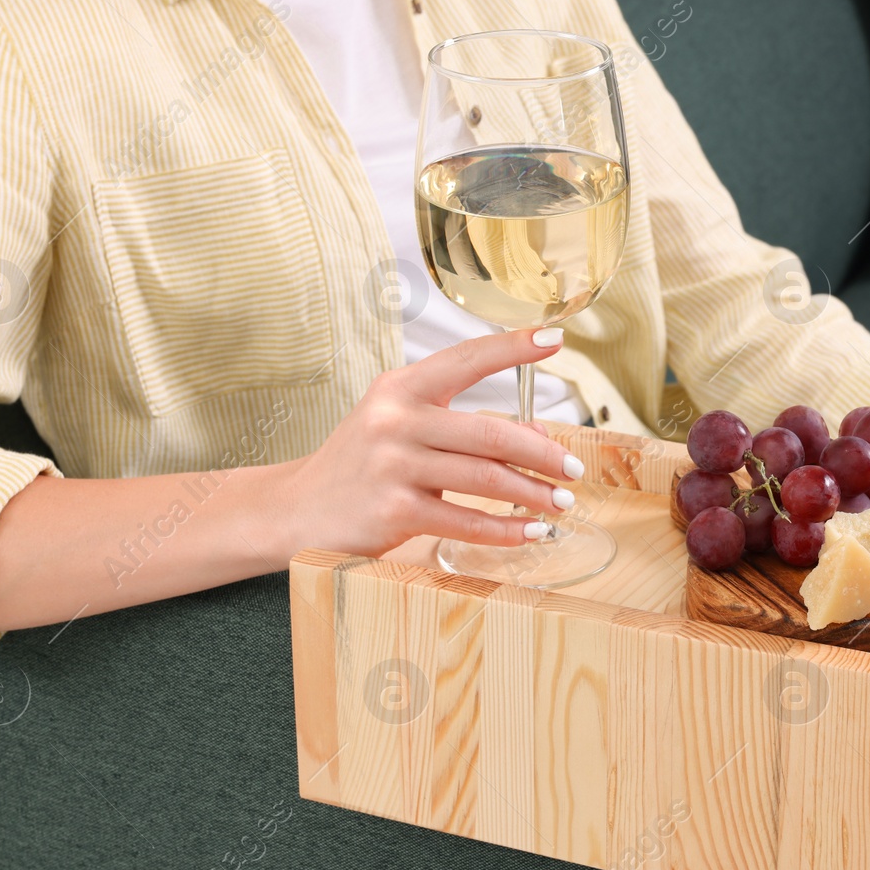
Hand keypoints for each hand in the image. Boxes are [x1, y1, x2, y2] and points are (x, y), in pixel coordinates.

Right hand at [280, 328, 581, 556]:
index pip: (466, 359)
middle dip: (542, 453)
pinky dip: (505, 529)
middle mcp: (396, 420)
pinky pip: (465, 520)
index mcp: (400, 388)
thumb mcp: (401, 430)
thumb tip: (536, 434)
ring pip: (484, 478)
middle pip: (490, 432)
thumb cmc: (360, 467)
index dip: (513, 347)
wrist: (296, 510)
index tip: (554, 338)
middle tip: (573, 469)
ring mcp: (393, 465)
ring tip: (561, 502)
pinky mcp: (393, 510)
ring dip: (532, 493)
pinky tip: (529, 531)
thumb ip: (460, 427)